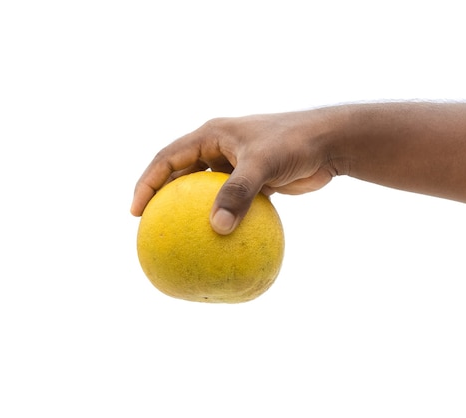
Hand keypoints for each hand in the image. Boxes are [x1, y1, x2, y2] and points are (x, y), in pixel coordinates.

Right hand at [131, 110, 342, 233]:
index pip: (167, 159)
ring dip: (193, 213)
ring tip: (179, 241)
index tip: (136, 212)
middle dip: (164, 199)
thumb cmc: (294, 144)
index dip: (147, 183)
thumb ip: (239, 193)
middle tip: (150, 229)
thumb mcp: (263, 164)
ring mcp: (236, 165)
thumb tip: (217, 229)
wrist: (329, 142)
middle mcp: (219, 148)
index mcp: (211, 135)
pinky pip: (231, 204)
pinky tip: (219, 244)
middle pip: (181, 175)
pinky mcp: (254, 181)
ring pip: (205, 192)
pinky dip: (223, 220)